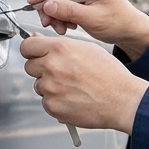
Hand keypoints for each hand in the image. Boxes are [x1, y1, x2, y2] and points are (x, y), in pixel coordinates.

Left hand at [20, 33, 147, 134]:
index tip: (33, 53)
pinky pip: (46, 102)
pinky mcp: (52, 106)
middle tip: (61, 73)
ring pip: (38, 85)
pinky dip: (56, 101)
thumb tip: (39, 41)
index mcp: (60, 48)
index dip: (30, 50)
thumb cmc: (110, 75)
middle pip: (29, 66)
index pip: (27, 46)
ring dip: (50, 86)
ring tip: (72, 87)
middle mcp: (51, 67)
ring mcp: (50, 88)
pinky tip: (73, 98)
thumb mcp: (87, 48)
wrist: (122, 100)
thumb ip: (60, 45)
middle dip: (41, 69)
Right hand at [27, 0, 148, 59]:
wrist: (129, 31)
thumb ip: (70, 11)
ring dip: (54, 15)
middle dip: (49, 7)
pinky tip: (67, 26)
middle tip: (48, 22)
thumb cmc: (120, 21)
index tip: (34, 2)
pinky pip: (60, 7)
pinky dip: (59, 18)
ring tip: (61, 27)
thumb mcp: (94, 18)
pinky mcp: (77, 1)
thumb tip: (48, 5)